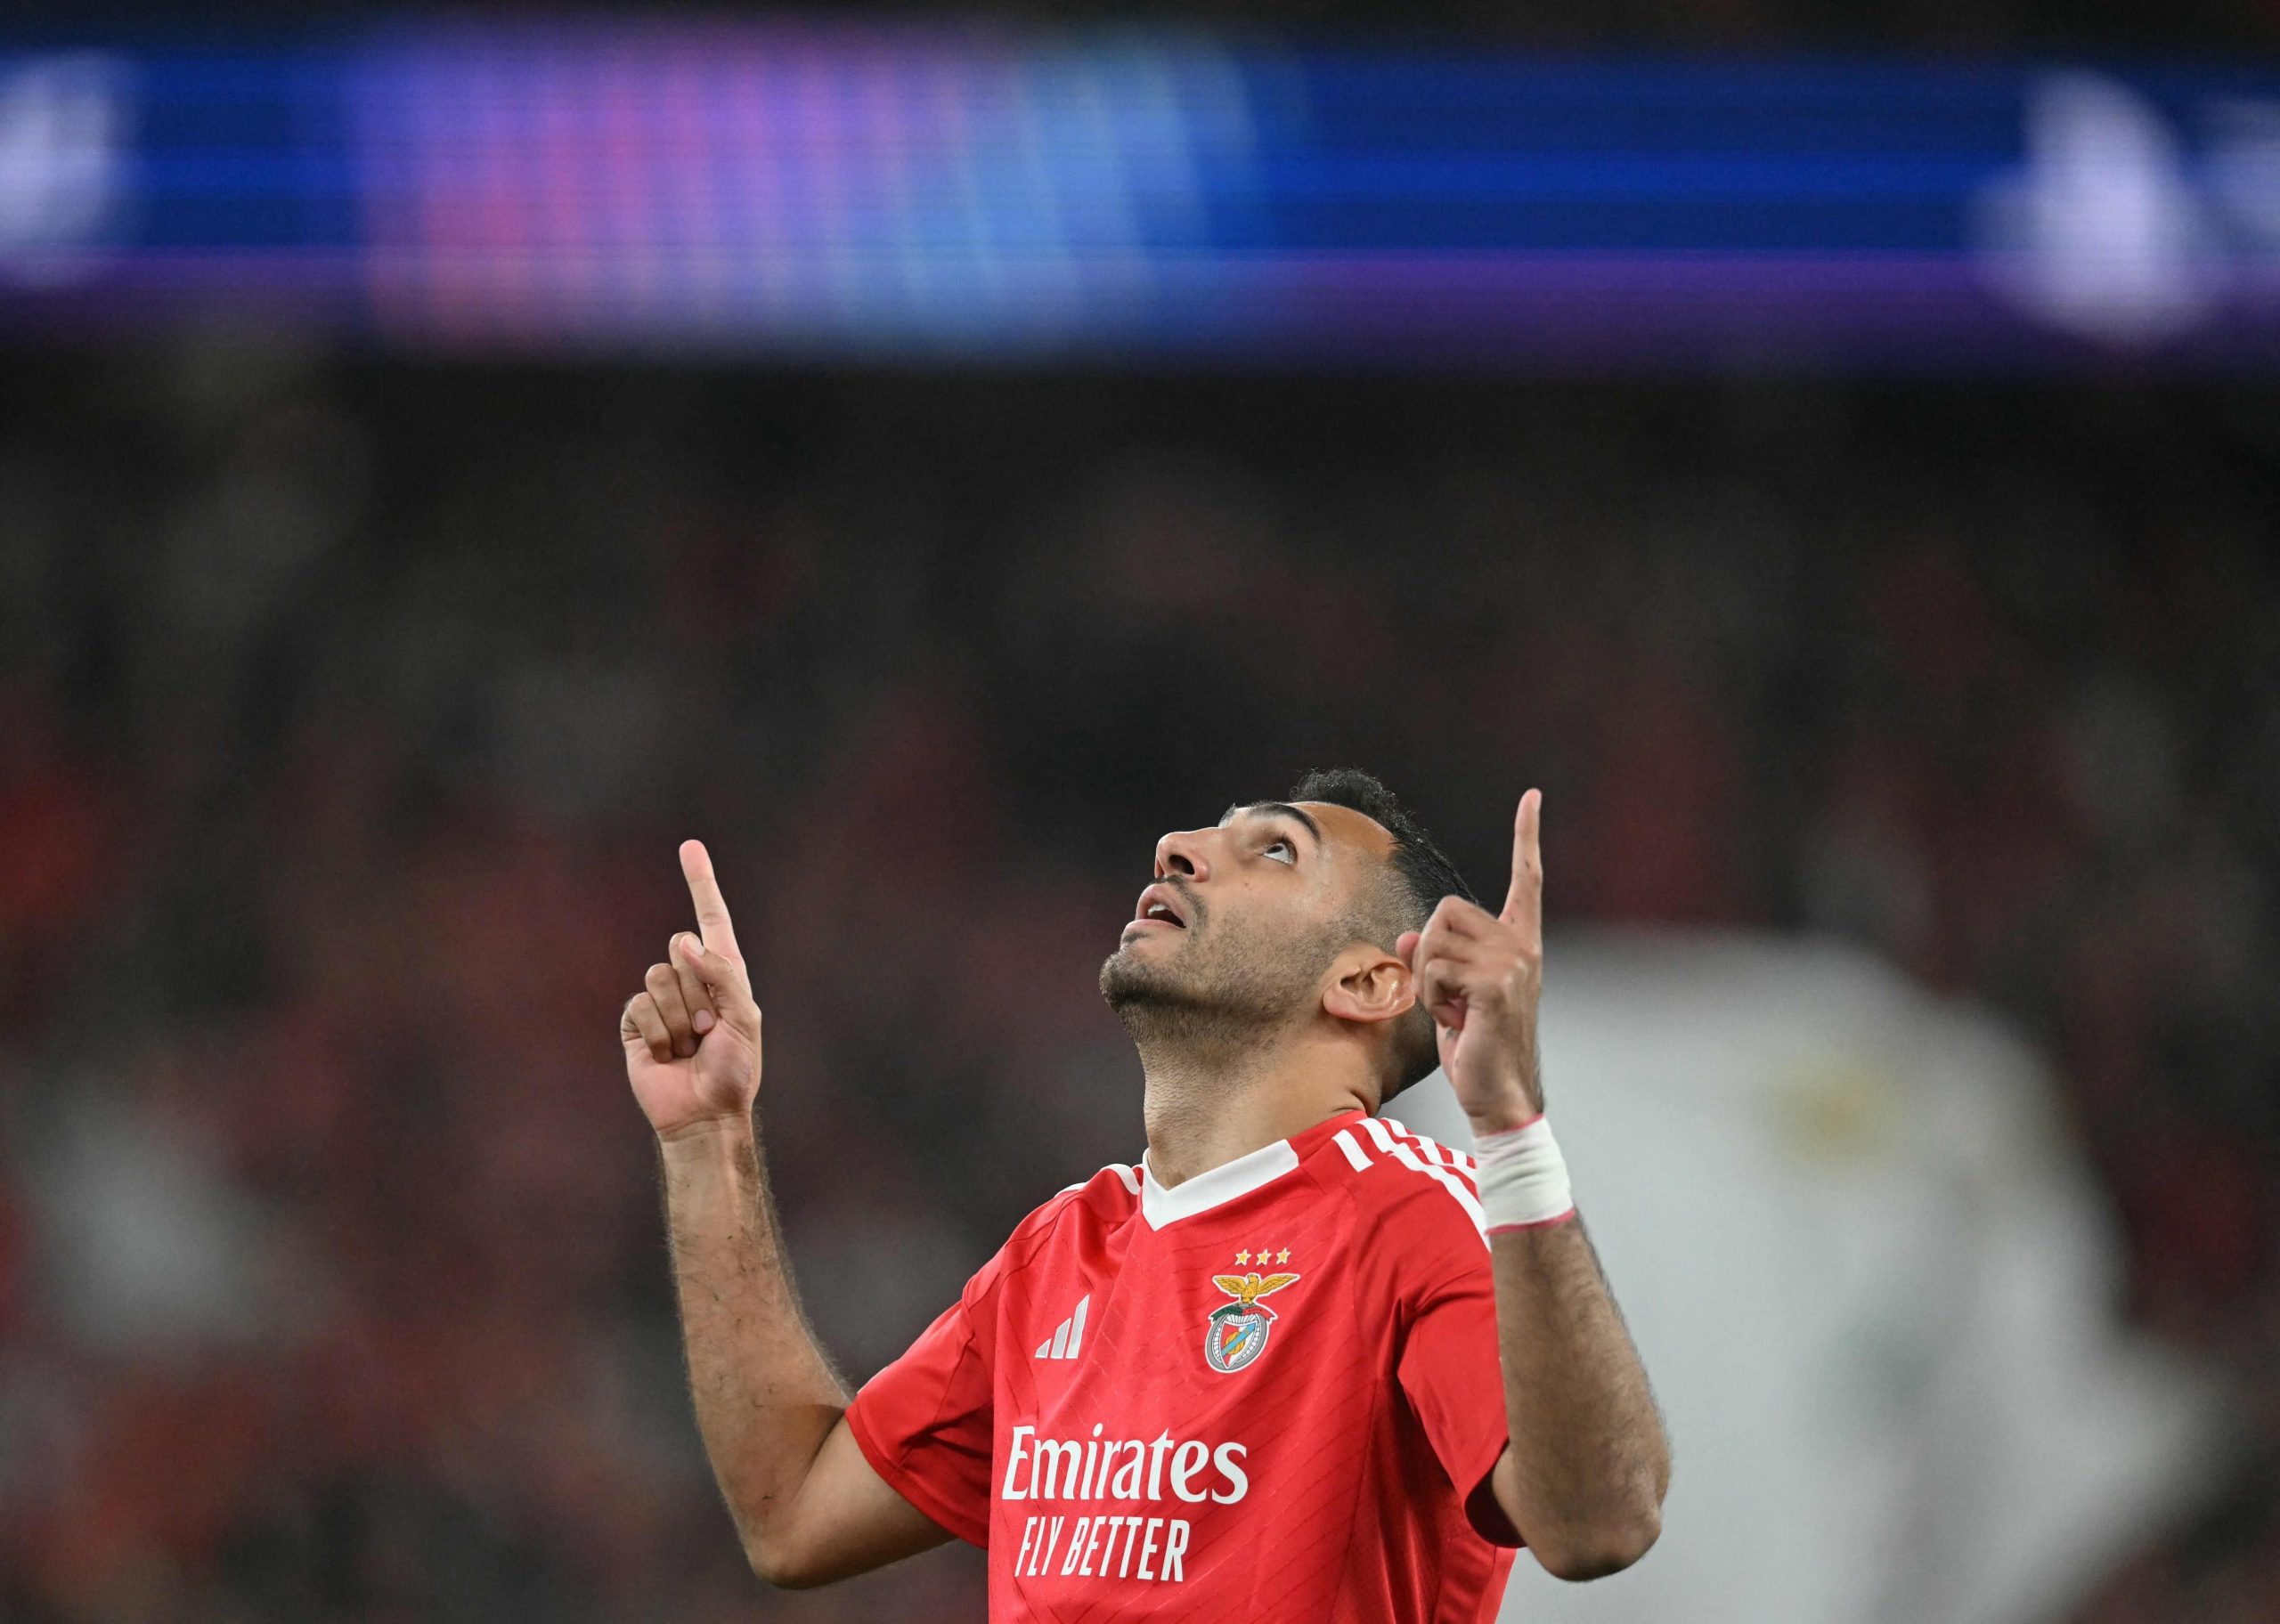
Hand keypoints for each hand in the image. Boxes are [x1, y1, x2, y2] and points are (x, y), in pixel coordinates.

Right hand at [621, 840, 763, 1139]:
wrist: (704, 1114)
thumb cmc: (734, 1070)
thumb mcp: (745, 1018)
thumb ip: (723, 974)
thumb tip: (684, 942)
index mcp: (723, 974)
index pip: (711, 920)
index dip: (701, 882)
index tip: (690, 846)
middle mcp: (691, 980)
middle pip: (680, 950)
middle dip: (699, 993)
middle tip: (709, 1031)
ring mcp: (661, 1000)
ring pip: (658, 976)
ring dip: (679, 1017)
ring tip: (690, 1046)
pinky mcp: (635, 1022)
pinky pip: (639, 1005)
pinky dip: (657, 1033)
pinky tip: (666, 1056)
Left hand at [1396, 789, 1544, 1133]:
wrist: (1498, 1096)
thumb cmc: (1476, 1047)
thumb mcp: (1451, 996)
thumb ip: (1436, 959)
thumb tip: (1409, 934)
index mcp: (1520, 942)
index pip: (1527, 878)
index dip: (1527, 835)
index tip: (1533, 796)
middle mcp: (1523, 945)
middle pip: (1446, 910)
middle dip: (1428, 952)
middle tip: (1448, 996)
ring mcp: (1513, 962)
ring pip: (1434, 940)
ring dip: (1428, 980)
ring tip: (1455, 1011)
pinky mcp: (1495, 983)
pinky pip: (1435, 970)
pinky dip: (1431, 998)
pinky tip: (1458, 1021)